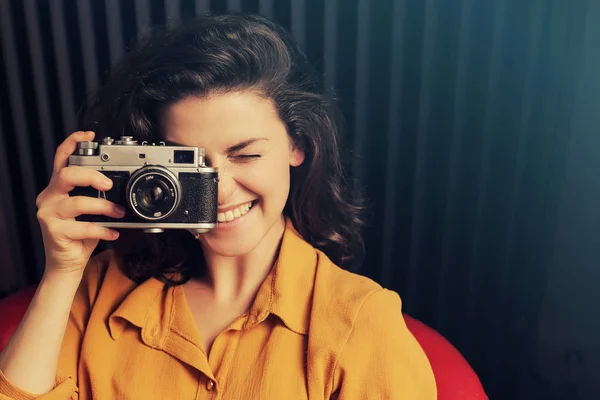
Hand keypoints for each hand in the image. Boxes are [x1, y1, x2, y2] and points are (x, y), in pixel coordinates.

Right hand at [35, 131, 125, 276]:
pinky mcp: (55, 232)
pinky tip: (113, 232)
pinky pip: (83, 228)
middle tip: (109, 184)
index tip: (90, 135)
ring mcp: (49, 214)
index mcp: (57, 187)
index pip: (61, 158)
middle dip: (91, 176)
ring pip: (77, 202)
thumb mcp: (89, 209)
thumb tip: (122, 184)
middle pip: (66, 175)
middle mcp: (49, 197)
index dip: (73, 142)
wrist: (67, 263)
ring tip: (118, 213)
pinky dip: (103, 229)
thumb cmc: (80, 234)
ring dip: (104, 207)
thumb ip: (97, 194)